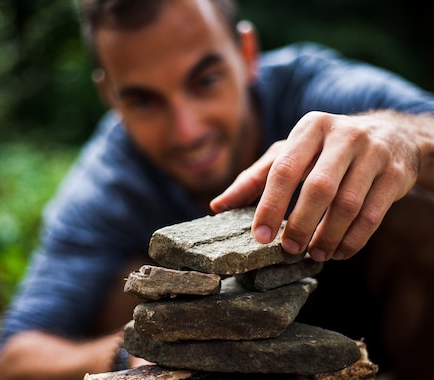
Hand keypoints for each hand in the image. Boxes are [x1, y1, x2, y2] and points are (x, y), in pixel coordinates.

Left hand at [211, 110, 423, 260]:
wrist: (390, 136)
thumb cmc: (325, 149)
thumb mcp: (290, 153)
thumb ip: (255, 178)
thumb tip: (217, 205)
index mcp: (310, 127)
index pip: (284, 169)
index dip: (270, 205)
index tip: (259, 237)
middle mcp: (343, 135)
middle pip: (319, 187)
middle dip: (300, 224)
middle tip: (288, 250)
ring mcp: (373, 153)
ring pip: (348, 204)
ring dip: (328, 236)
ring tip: (314, 254)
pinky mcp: (395, 173)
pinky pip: (373, 215)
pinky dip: (354, 240)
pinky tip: (339, 252)